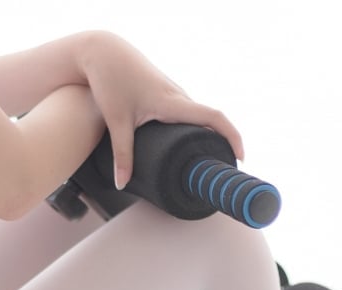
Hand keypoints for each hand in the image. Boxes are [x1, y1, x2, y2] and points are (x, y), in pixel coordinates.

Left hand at [77, 31, 243, 188]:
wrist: (102, 52)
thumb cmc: (110, 80)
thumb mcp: (117, 121)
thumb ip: (122, 155)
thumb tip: (123, 185)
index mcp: (173, 102)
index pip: (214, 117)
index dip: (232, 137)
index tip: (239, 158)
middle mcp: (179, 96)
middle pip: (210, 120)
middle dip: (223, 142)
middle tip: (223, 168)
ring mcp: (173, 94)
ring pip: (198, 116)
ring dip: (209, 135)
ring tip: (210, 161)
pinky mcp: (165, 94)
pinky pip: (187, 113)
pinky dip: (195, 128)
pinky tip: (190, 144)